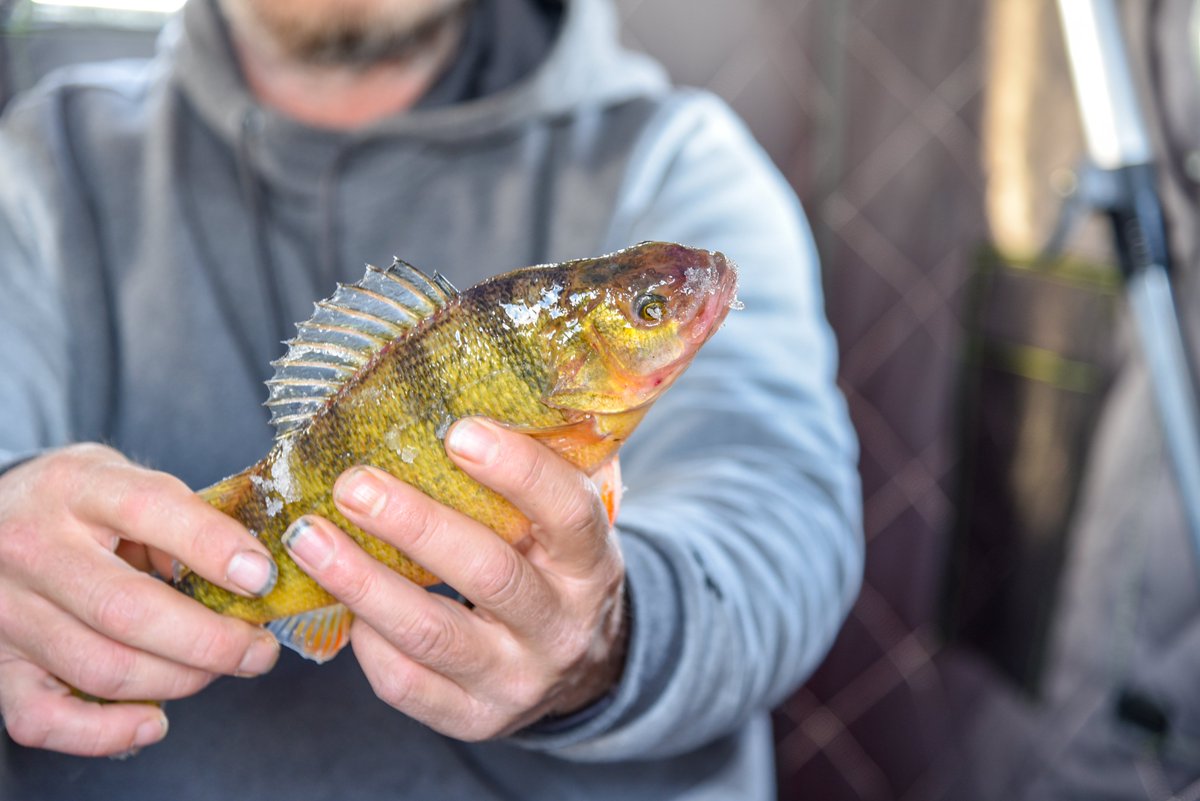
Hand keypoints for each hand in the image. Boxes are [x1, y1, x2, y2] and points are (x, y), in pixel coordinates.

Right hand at [0, 444, 280, 756]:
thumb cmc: (74, 504)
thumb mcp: (122, 480)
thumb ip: (180, 517)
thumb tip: (248, 575)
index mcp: (76, 486)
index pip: (149, 509)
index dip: (214, 547)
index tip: (263, 578)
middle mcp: (33, 546)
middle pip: (129, 610)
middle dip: (212, 640)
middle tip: (258, 649)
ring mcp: (8, 611)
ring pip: (102, 668)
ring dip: (179, 681)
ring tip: (220, 670)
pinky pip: (43, 719)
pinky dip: (106, 732)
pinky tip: (153, 721)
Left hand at [282, 417, 627, 740]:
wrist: (580, 667)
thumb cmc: (554, 568)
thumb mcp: (565, 525)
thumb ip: (539, 470)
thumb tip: (476, 385)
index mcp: (594, 567)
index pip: (567, 514)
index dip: (518, 471)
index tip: (457, 430)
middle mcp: (562, 628)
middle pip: (490, 575)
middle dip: (415, 525)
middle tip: (353, 483)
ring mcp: (517, 681)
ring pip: (433, 634)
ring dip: (363, 583)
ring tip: (308, 537)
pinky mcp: (472, 719)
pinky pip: (405, 683)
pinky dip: (365, 638)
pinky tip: (335, 598)